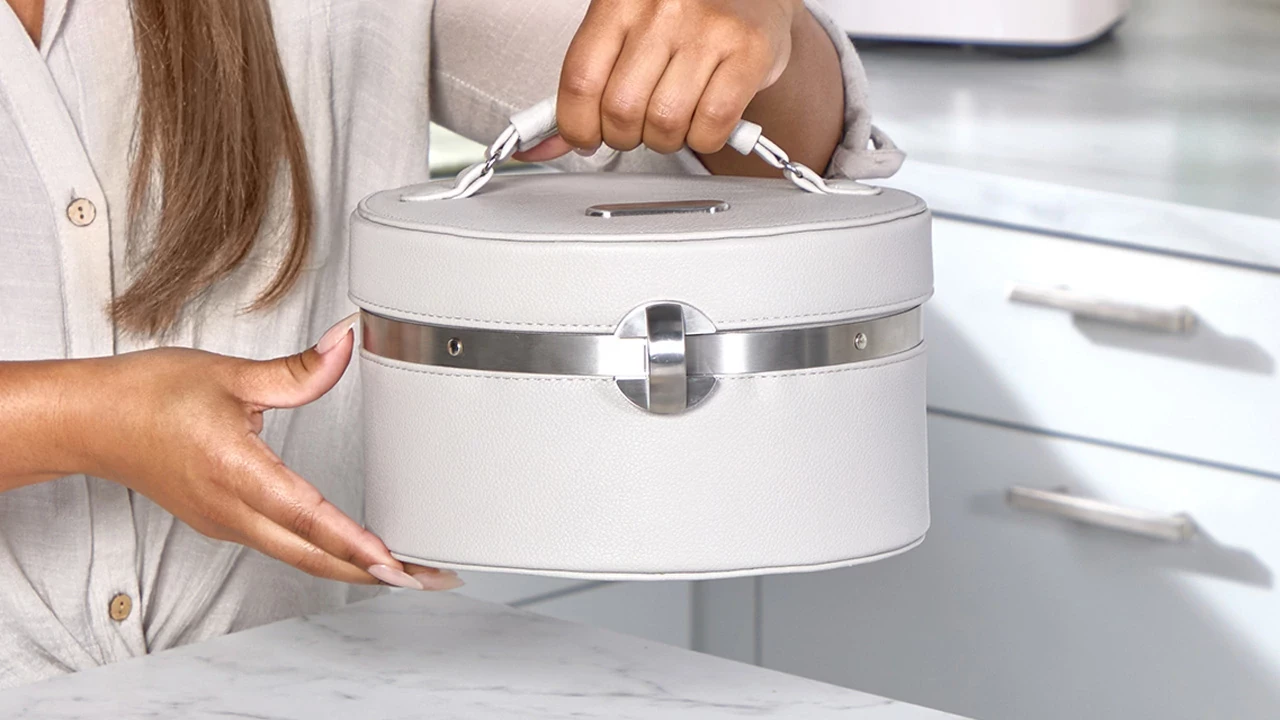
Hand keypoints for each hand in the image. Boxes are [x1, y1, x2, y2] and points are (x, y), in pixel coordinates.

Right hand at [69, 315, 459, 591]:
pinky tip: (352, 554)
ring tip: (405, 571)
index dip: (353, 543)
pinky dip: (324, 556)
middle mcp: (231, 509)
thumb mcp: (229, 373)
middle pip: (312, 555)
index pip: (305, 516)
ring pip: (299, 557)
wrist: (91, 421)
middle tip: (427, 577)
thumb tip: (344, 344)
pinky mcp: (223, 522)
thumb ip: (298, 370)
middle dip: (374, 572)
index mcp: (234, 471)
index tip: (392, 561)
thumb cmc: (148, 396)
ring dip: (353, 569)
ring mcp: (226, 522)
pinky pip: (282, 548)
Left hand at [519, 0, 804, 161]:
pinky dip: (704, 139)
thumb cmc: (688, 18)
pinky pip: (711, 126)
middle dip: (624, 136)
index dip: (576, 125)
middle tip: (636, 128)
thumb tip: (543, 144)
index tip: (584, 137)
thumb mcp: (626, 34)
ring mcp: (707, 28)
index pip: (580, 79)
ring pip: (664, 123)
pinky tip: (704, 121)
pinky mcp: (748, 52)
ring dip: (665, 140)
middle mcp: (662, 6)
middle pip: (621, 109)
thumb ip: (587, 85)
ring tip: (673, 120)